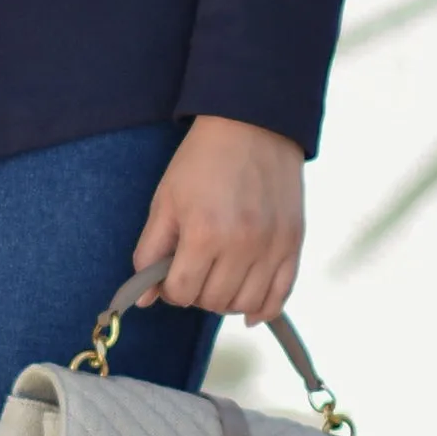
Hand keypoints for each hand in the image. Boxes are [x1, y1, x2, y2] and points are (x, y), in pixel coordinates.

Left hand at [132, 115, 304, 325]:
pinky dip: (263, 310)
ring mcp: (272, 246)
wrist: (252, 125)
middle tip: (195, 271)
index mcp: (204, 233)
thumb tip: (142, 301)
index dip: (171, 290)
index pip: (182, 293)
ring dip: (226, 301)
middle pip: (214, 302)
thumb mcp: (165, 201)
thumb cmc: (202, 162)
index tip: (171, 276)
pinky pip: (280, 296)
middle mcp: (242, 244)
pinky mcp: (293, 242)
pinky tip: (249, 310)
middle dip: (197, 294)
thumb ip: (150, 253)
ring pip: (245, 304)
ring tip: (219, 279)